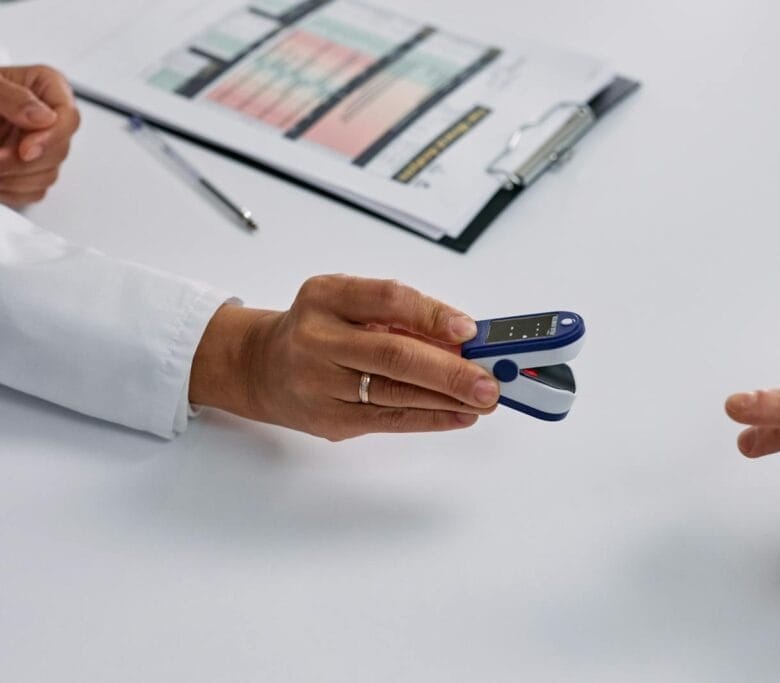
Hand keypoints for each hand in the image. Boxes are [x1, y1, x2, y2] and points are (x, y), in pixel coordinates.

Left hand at [0, 65, 80, 206]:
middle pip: (59, 151)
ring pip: (48, 175)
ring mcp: (45, 146)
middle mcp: (51, 118)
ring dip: (14, 176)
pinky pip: (35, 190)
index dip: (51, 138)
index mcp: (48, 87)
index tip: (25, 151)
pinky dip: (12, 188)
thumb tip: (44, 117)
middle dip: (21, 161)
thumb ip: (13, 97)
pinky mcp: (35, 170)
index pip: (69, 117)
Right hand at [190, 275, 499, 441]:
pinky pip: (388, 420)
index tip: (468, 331)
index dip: (432, 315)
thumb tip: (461, 339)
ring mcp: (319, 383)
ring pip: (394, 393)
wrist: (261, 366)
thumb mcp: (348, 303)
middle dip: (449, 371)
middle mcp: (317, 338)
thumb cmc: (319, 329)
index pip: (387, 300)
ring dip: (447, 399)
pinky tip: (458, 415)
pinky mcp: (328, 419)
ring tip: (483, 399)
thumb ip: (399, 315)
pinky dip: (429, 418)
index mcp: (326, 296)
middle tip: (487, 380)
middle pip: (393, 355)